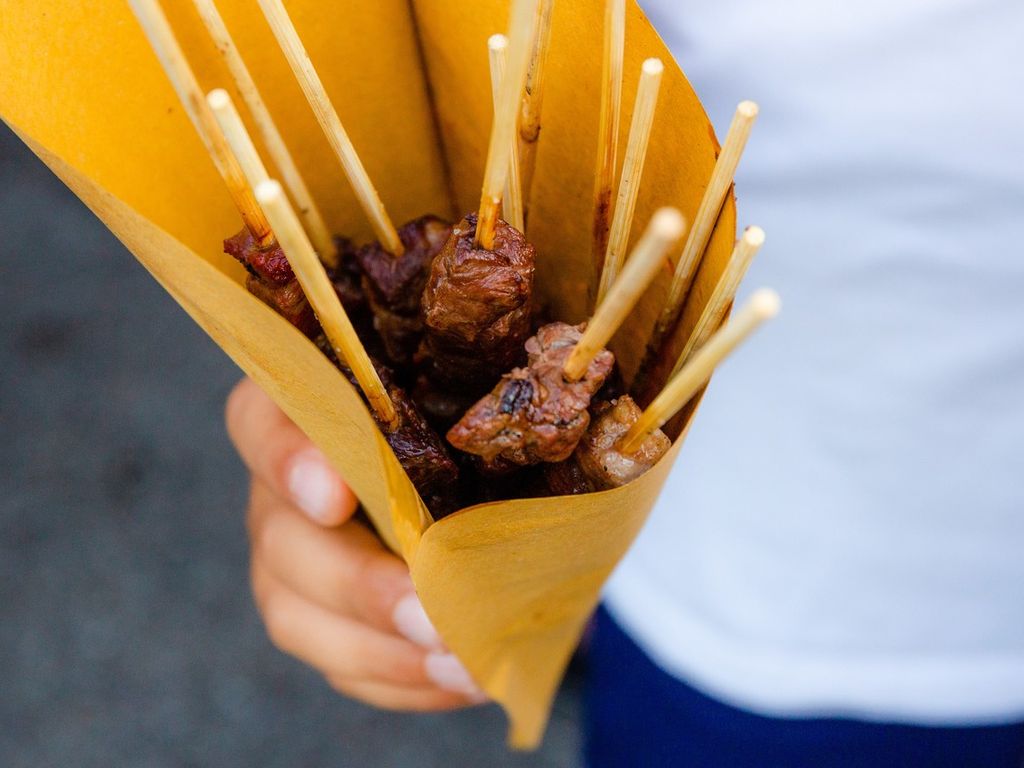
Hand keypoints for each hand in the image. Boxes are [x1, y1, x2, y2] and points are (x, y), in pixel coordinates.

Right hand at [225, 377, 485, 710]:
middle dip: (356, 583)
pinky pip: (339, 662)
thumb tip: (561, 390)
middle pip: (280, 534)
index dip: (287, 460)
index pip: (263, 422)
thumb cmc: (495, 432)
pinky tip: (460, 678)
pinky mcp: (320, 616)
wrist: (508, 493)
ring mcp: (295, 554)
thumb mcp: (491, 399)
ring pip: (294, 610)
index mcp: (316, 405)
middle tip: (427, 613)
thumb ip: (490, 393)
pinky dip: (399, 678)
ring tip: (459, 663)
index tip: (336, 496)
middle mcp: (289, 482)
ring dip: (378, 647)